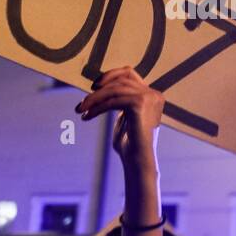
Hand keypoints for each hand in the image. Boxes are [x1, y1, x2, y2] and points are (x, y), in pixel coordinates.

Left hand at [75, 67, 166, 235]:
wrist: (137, 162)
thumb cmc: (129, 145)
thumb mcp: (123, 118)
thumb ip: (118, 101)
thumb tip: (101, 88)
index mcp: (152, 95)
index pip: (129, 73)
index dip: (110, 75)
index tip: (94, 86)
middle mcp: (154, 94)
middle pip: (120, 80)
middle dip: (98, 90)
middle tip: (82, 103)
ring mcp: (150, 98)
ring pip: (115, 90)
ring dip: (94, 100)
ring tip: (81, 110)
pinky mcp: (141, 104)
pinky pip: (114, 100)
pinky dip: (98, 107)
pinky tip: (88, 116)